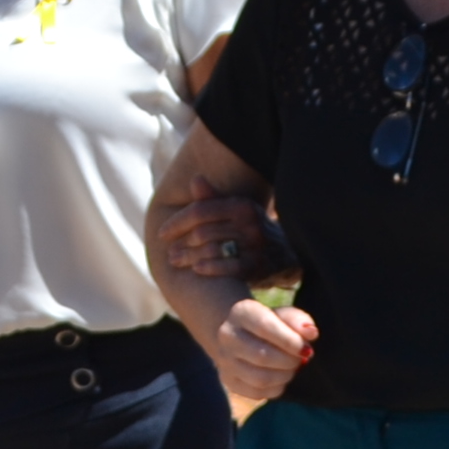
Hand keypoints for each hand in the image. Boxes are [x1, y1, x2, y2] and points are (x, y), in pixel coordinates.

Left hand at [161, 189, 292, 285]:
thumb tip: (195, 178)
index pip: (200, 211)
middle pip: (203, 232)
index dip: (177, 222)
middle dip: (181, 243)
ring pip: (213, 249)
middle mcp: (249, 222)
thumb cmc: (252, 230)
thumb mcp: (236, 211)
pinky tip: (197, 270)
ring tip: (175, 261)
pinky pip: (230, 267)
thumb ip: (213, 199)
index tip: (162, 234)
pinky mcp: (260, 265)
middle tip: (168, 253)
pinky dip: (210, 268)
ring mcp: (256, 245)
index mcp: (241, 205)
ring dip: (190, 257)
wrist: (287, 254)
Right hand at [207, 298, 316, 403]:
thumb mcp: (284, 315)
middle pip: (262, 356)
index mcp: (241, 313)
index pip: (265, 327)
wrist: (242, 335)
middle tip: (301, 358)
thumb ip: (299, 321)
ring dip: (285, 376)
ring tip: (292, 367)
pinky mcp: (229, 381)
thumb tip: (311, 333)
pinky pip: (258, 393)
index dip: (290, 341)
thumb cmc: (270, 324)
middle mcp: (227, 336)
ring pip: (260, 379)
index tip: (306, 349)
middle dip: (290, 361)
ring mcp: (225, 360)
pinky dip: (277, 388)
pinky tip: (281, 377)